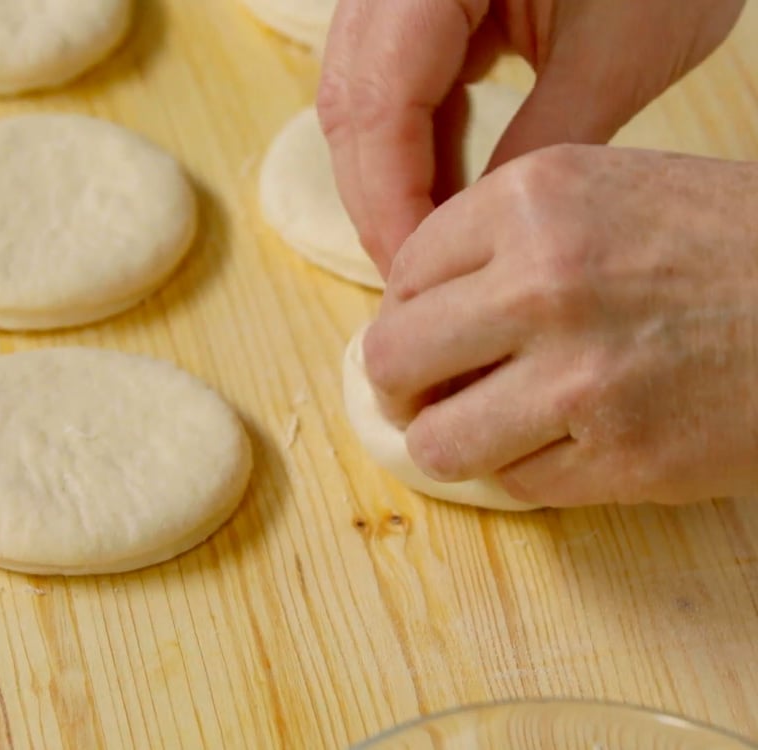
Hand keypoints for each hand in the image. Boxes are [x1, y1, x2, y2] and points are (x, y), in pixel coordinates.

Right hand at [316, 0, 744, 276]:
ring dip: (388, 174)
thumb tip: (472, 241)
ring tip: (430, 239)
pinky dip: (411, 141)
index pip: (380, 102)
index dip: (389, 200)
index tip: (415, 275)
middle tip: (414, 276)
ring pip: (358, 95)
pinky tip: (444, 185)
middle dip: (378, 196)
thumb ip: (538, 149)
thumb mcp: (616, 54)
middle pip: (351, 102)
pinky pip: (391, 81)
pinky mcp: (421, 1)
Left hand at [363, 144, 757, 505]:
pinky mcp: (621, 459)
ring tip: (486, 425)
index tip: (429, 330)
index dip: (406, 312)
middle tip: (430, 389)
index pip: (401, 274)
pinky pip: (516, 483)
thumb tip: (407, 310)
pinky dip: (528, 468)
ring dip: (454, 440)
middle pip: (392, 361)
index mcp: (532, 200)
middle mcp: (545, 284)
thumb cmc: (718, 242)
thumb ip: (497, 240)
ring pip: (438, 443)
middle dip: (403, 383)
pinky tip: (565, 440)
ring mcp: (580, 379)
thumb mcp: (602, 191)